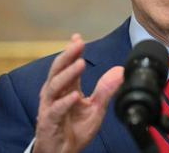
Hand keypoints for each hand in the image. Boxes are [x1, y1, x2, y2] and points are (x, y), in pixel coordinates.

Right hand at [34, 34, 123, 152]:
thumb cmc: (74, 130)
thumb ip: (106, 90)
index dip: (73, 51)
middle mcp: (55, 94)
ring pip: (54, 86)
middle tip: (78, 44)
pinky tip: (74, 95)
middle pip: (58, 70)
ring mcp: (50, 107)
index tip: (78, 38)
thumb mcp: (96, 109)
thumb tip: (120, 71)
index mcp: (66, 88)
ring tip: (79, 64)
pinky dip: (64, 102)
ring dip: (67, 74)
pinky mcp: (48, 122)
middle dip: (68, 56)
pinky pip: (56, 110)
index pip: (68, 65)